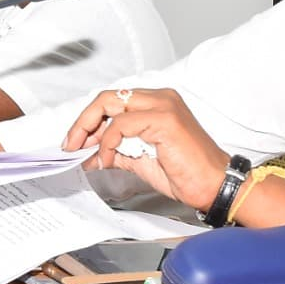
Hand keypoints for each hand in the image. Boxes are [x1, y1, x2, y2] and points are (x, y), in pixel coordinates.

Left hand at [64, 86, 229, 210]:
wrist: (214, 186)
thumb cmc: (186, 173)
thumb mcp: (139, 159)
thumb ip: (115, 150)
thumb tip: (88, 154)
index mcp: (156, 103)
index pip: (112, 101)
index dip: (88, 121)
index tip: (74, 142)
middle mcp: (160, 98)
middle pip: (107, 97)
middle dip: (82, 122)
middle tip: (71, 145)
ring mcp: (163, 105)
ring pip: (110, 104)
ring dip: (91, 132)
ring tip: (87, 155)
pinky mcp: (164, 119)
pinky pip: (121, 124)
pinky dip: (108, 142)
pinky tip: (109, 160)